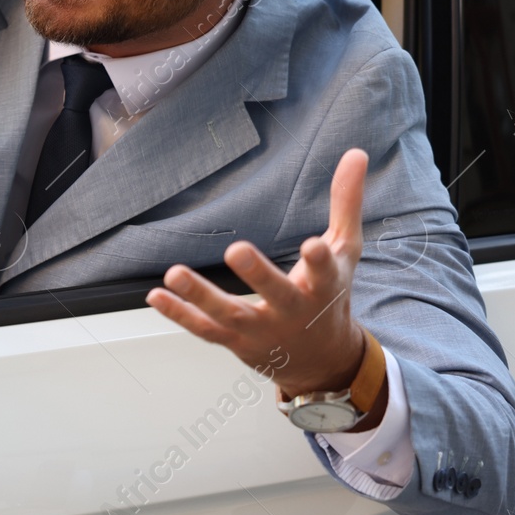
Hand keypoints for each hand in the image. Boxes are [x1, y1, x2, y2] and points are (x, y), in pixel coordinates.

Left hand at [146, 149, 373, 403]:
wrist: (323, 361)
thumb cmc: (331, 295)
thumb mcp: (345, 250)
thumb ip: (346, 202)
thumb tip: (356, 154)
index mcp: (323, 287)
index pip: (325, 273)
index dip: (320, 261)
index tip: (314, 246)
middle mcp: (293, 311)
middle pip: (277, 295)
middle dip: (258, 275)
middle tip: (236, 250)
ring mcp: (262, 330)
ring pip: (229, 315)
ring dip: (200, 296)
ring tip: (173, 273)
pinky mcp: (236, 341)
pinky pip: (204, 330)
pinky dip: (180, 315)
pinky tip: (157, 296)